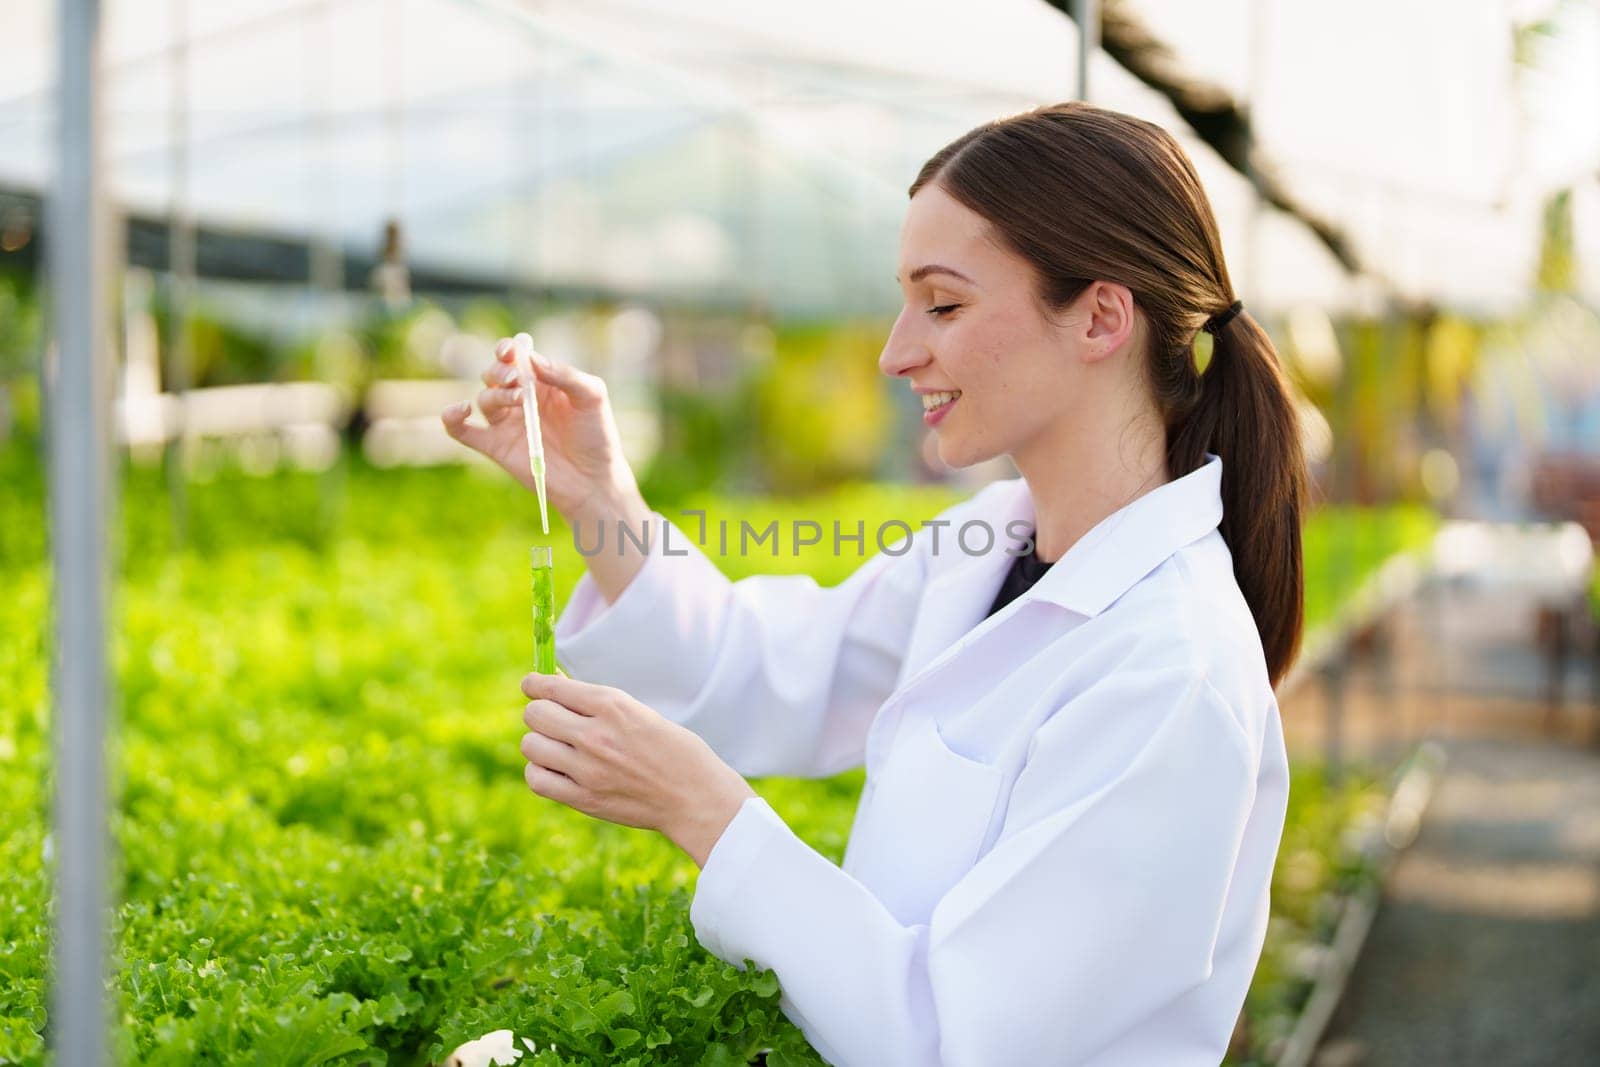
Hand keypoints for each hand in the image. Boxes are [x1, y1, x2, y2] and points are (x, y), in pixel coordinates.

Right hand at [440, 334, 646, 525]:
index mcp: (542, 382)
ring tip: (519, 400)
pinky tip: (461, 410)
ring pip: (483, 398)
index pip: (515, 358)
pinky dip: (452, 418)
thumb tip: (532, 359)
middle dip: (500, 371)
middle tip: (516, 380)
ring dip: (495, 394)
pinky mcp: (495, 447)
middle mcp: (520, 399)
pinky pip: (462, 430)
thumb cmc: (597, 435)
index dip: (507, 349)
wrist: (593, 479)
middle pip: (494, 374)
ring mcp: (506, 423)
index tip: (509, 351)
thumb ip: (566, 374)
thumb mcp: (591, 396)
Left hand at [518, 672, 757, 867]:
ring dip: (539, 743)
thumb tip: (553, 686)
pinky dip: (541, 771)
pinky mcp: (583, 799)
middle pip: (535, 714)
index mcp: (613, 706)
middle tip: (553, 720)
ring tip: (558, 747)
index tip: (531, 685)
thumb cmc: (673, 750)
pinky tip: (557, 769)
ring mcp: (587, 769)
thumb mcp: (640, 713)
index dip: (535, 684)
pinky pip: (537, 779)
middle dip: (541, 712)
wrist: (695, 797)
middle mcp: (595, 735)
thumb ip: (596, 704)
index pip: (552, 687)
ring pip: (530, 745)